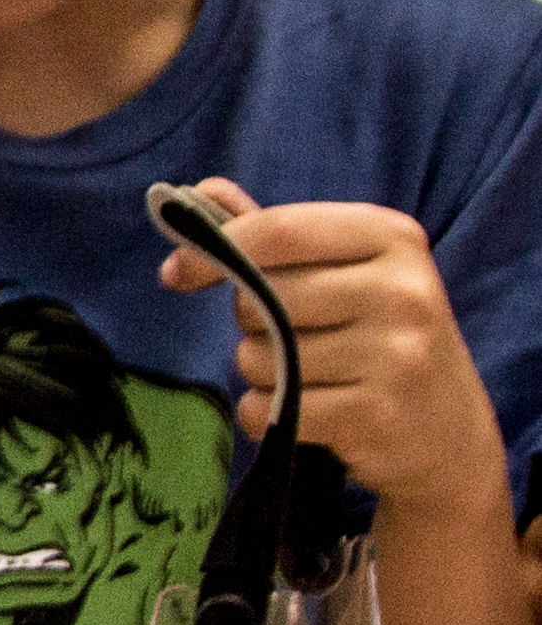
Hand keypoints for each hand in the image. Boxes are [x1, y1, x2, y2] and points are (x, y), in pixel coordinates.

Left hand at [160, 180, 510, 519]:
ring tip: (313, 377)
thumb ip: (277, 234)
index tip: (177, 272)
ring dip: (261, 374)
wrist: (448, 431)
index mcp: (392, 238)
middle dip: (249, 323)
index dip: (213, 250)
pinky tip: (309, 414)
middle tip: (290, 338)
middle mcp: (402, 289)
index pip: (280, 230)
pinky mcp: (375, 414)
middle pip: (261, 298)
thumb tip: (199, 193)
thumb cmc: (380, 337)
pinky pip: (267, 408)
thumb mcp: (348, 271)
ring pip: (258, 357)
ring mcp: (395, 353)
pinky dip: (265, 415)